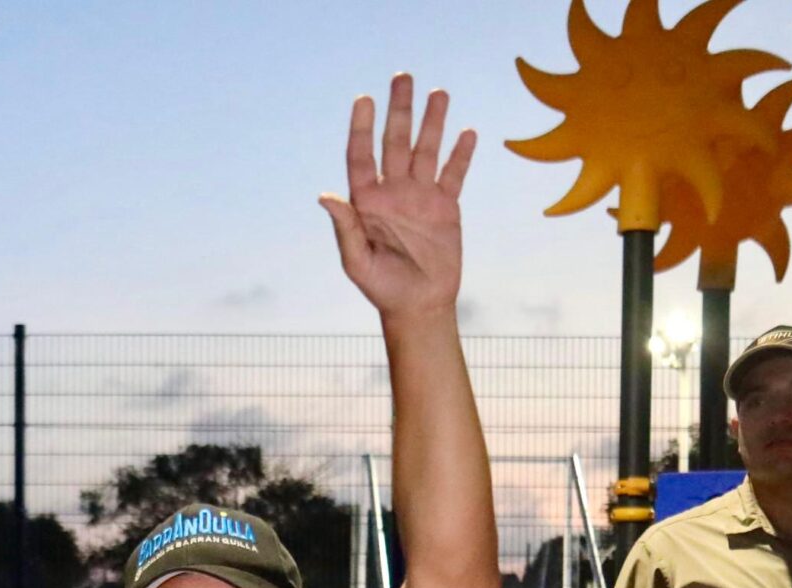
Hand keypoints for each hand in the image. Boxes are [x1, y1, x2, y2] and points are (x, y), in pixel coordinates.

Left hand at [318, 74, 476, 322]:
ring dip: (433, 122)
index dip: (362, 128)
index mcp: (366, 202)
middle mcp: (393, 192)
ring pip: (426, 151)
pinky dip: (460, 154)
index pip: (361, 156)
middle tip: (404, 77)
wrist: (418, 306)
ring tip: (439, 93)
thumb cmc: (381, 288)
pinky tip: (465, 132)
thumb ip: (344, 227)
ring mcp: (420, 196)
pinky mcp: (446, 206)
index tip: (364, 99)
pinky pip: (454, 174)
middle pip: (396, 142)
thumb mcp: (357, 261)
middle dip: (400, 111)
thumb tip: (326, 195)